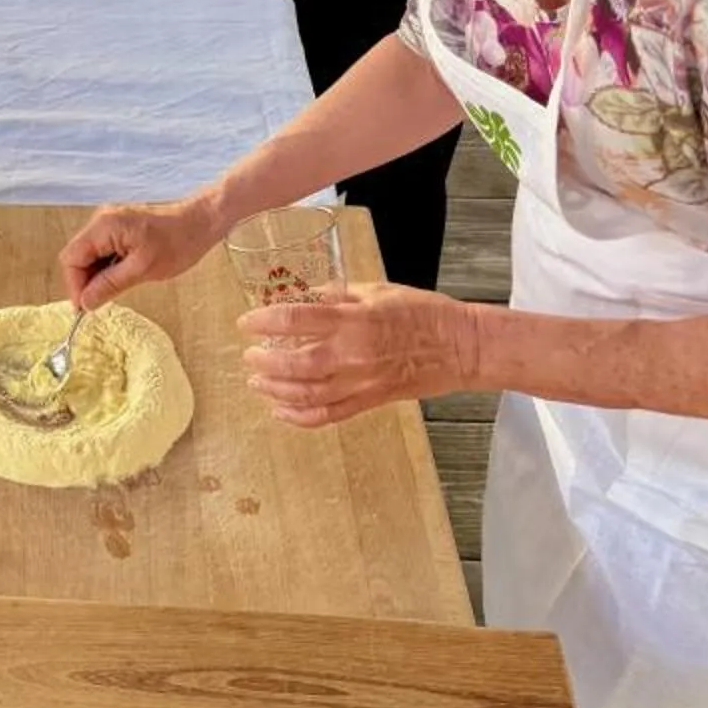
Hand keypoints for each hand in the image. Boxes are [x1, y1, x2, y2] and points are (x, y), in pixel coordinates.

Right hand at [59, 191, 225, 307]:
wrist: (201, 223)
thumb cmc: (178, 242)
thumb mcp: (143, 269)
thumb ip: (110, 285)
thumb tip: (86, 302)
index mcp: (104, 226)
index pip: (72, 258)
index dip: (75, 285)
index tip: (85, 307)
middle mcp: (102, 220)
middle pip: (77, 256)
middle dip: (85, 282)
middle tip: (99, 303)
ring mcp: (109, 223)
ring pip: (89, 255)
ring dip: (97, 276)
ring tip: (114, 291)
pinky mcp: (118, 228)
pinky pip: (102, 251)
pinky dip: (106, 267)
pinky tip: (121, 278)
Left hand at [242, 284, 479, 427]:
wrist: (460, 347)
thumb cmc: (422, 312)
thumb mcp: (377, 290)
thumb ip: (337, 295)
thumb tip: (303, 297)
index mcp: (354, 320)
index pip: (295, 319)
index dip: (263, 321)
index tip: (246, 323)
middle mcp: (353, 354)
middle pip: (294, 364)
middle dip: (264, 361)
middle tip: (250, 355)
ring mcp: (361, 383)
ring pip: (305, 395)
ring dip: (275, 390)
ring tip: (258, 381)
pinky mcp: (370, 402)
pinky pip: (328, 415)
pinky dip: (299, 417)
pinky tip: (281, 409)